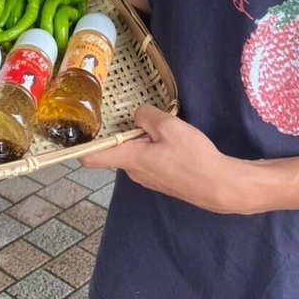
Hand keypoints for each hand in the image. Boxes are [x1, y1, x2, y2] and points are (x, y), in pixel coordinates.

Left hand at [80, 104, 250, 213]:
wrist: (220, 186)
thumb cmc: (193, 157)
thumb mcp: (168, 126)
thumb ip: (146, 115)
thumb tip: (136, 115)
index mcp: (129, 159)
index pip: (91, 158)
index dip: (80, 144)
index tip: (77, 128)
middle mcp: (134, 172)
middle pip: (115, 149)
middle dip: (122, 131)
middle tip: (132, 111)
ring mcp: (148, 178)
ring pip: (134, 152)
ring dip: (141, 137)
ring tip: (157, 123)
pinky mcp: (162, 179)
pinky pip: (149, 158)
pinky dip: (153, 146)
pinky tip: (170, 138)